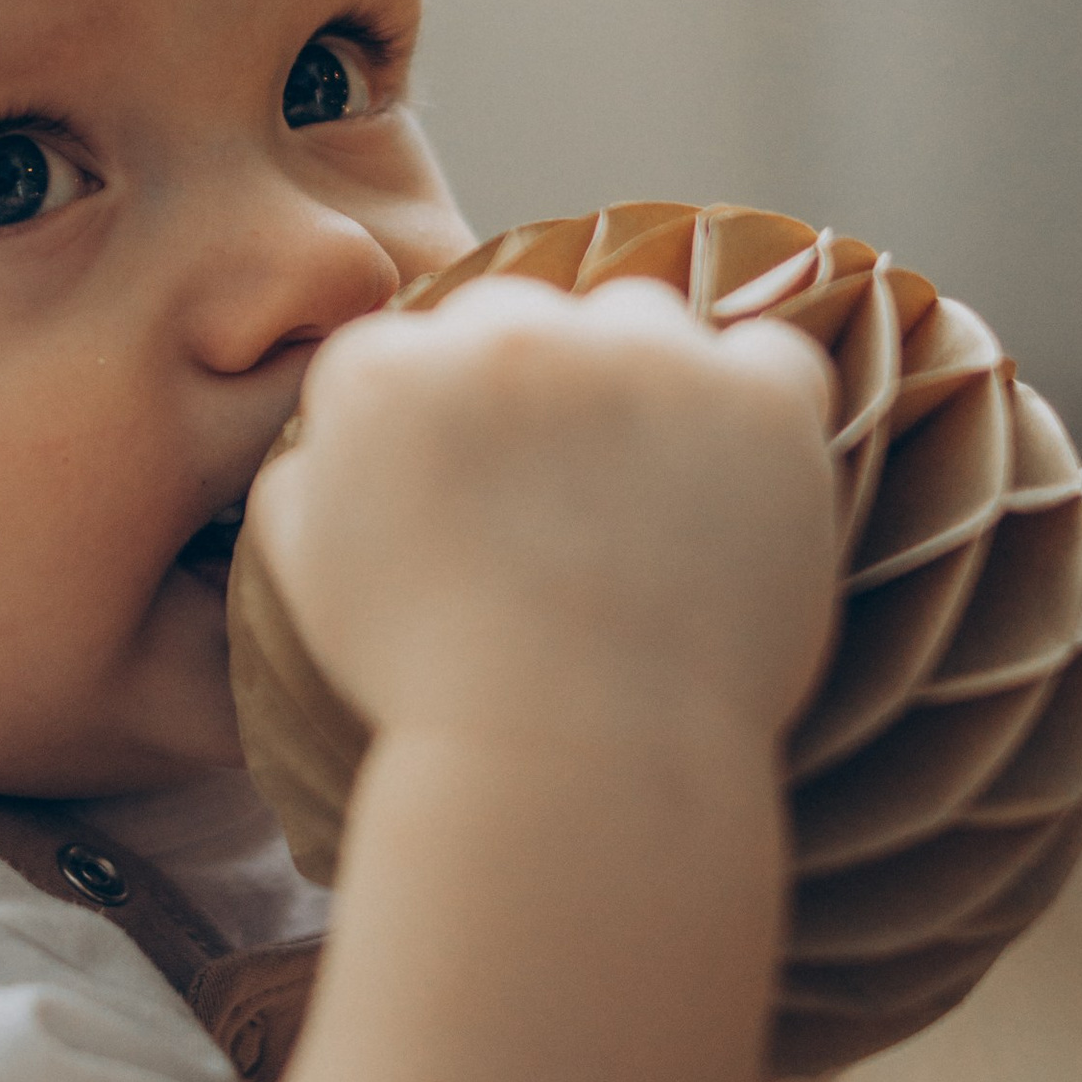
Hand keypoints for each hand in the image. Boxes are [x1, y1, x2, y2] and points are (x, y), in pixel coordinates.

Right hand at [248, 274, 836, 769]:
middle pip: (529, 319)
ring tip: (652, 503)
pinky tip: (738, 487)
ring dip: (645, 385)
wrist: (576, 763)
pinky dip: (759, 412)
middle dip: (540, 394)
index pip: (418, 347)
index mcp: (385, 371)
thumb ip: (307, 480)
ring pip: (646, 322)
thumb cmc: (430, 690)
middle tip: (564, 504)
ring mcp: (644, 356)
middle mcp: (510, 332)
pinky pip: (773, 360)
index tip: (477, 496)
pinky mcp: (755, 397)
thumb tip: (333, 439)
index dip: (450, 422)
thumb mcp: (309, 583)